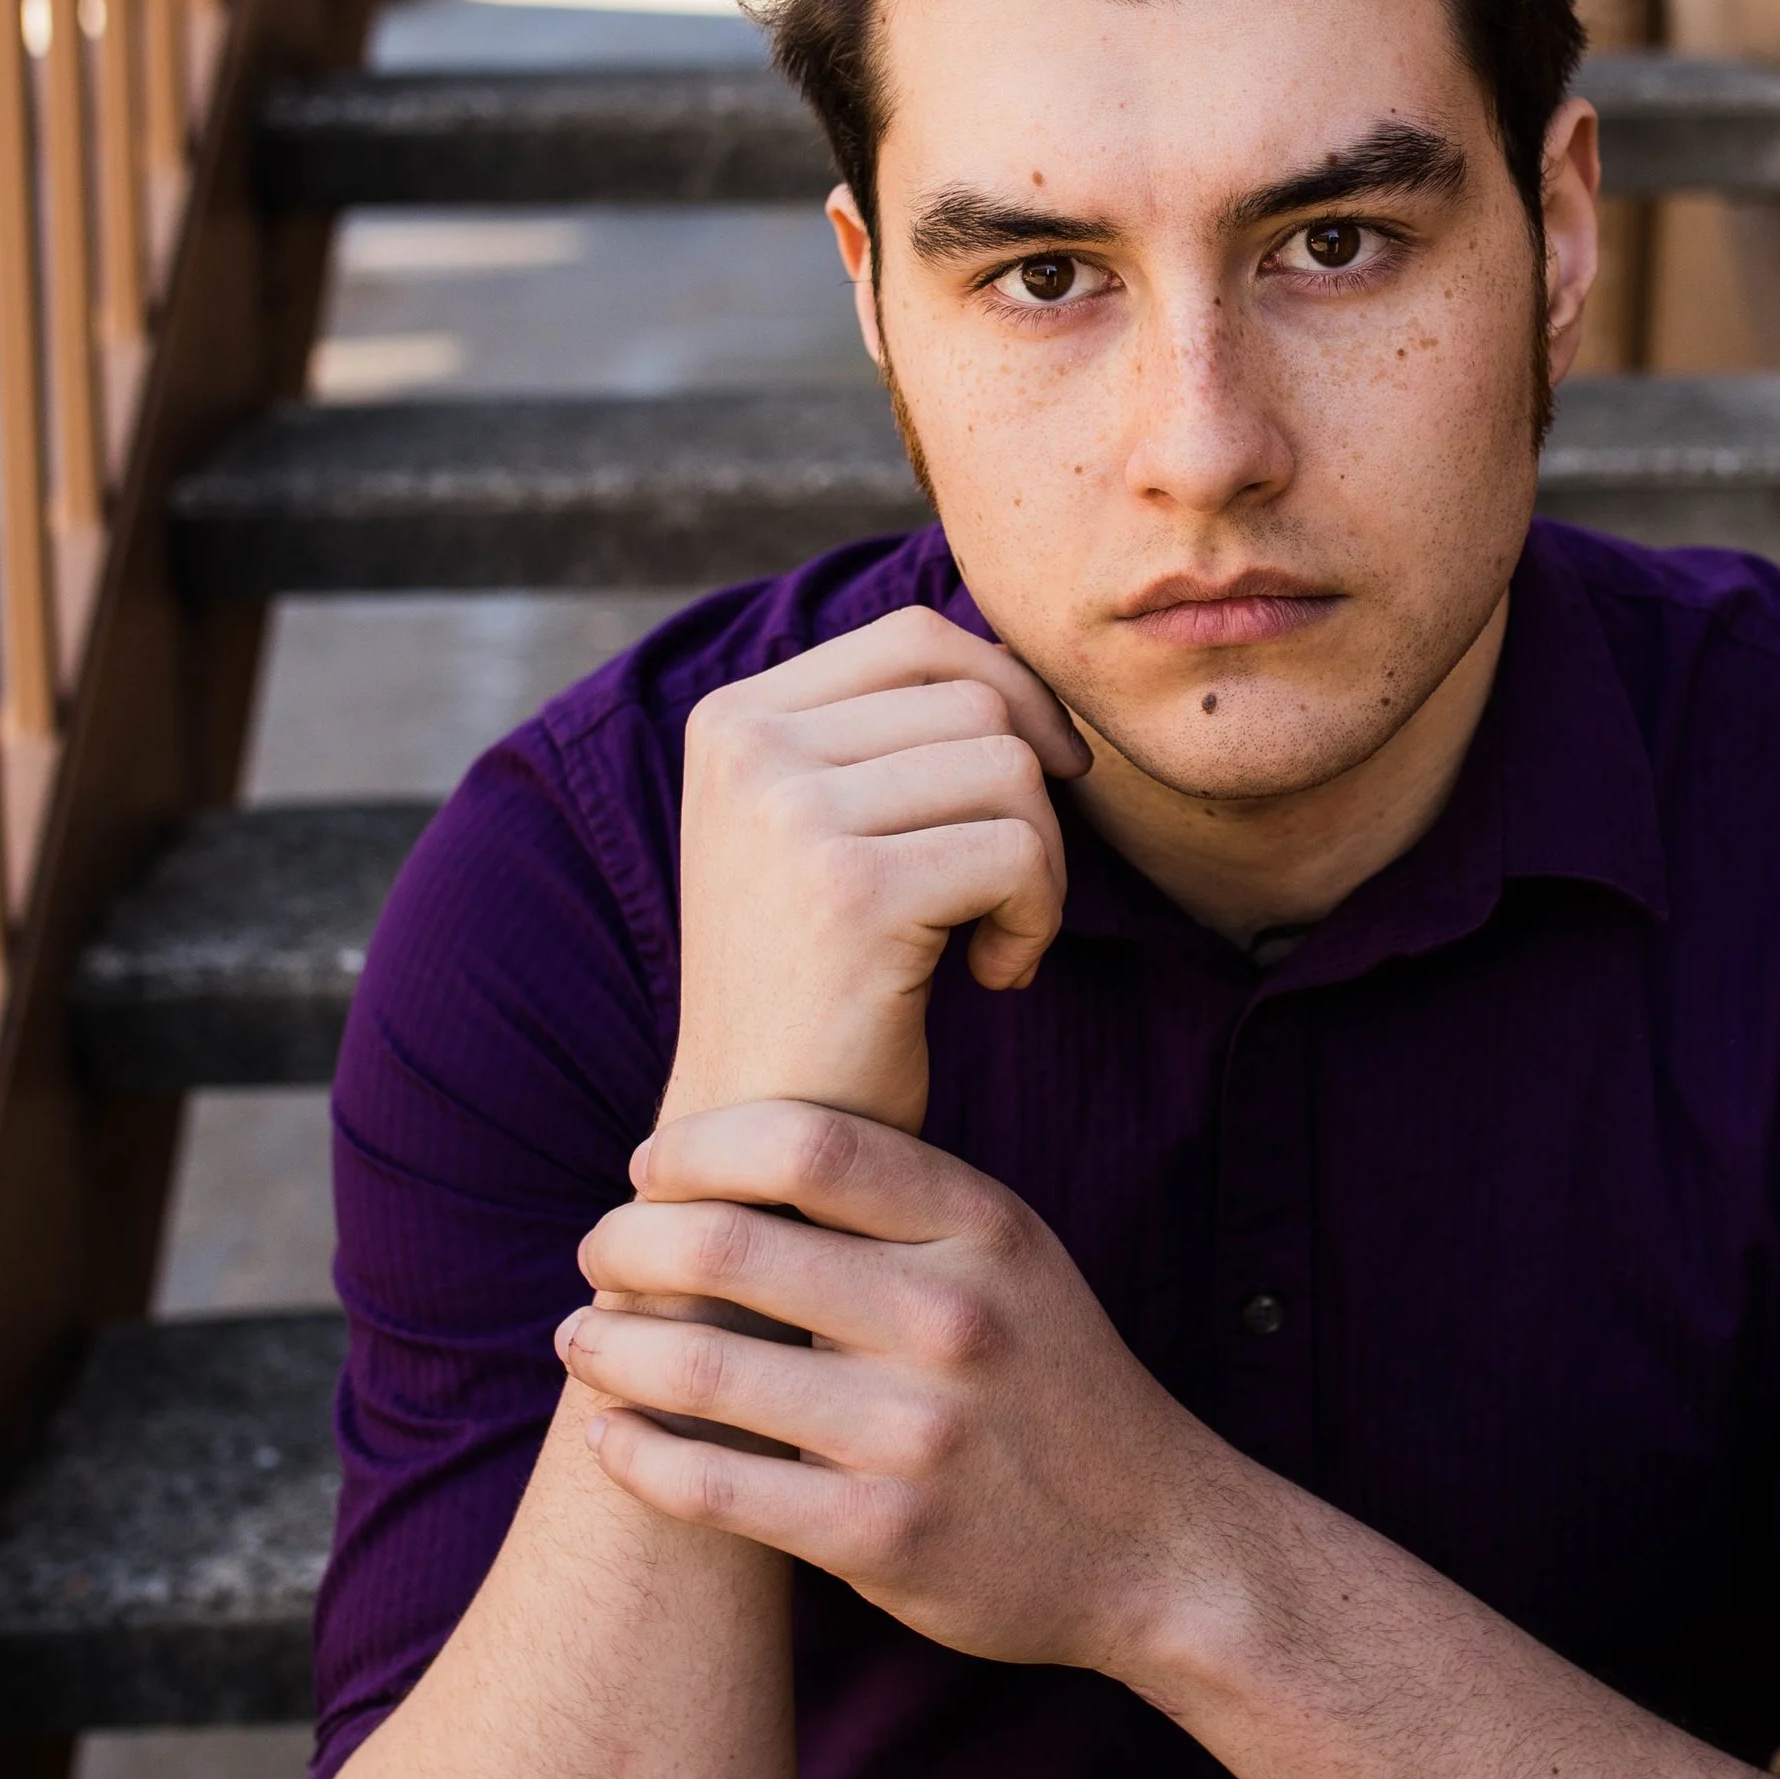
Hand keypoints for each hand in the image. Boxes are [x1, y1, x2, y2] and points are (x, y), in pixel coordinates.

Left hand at [558, 1100, 1253, 1672]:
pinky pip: (709, 1485)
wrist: (1156, 1545)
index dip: (697, 1145)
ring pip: (697, 1363)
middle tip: (597, 1255)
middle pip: (728, 1243)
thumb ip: (898, 1204)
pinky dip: (634, 1453)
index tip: (649, 1168)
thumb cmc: (1052, 1385)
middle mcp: (953, 1317)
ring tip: (583, 1339)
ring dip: (605, 1346)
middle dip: (624, 1242)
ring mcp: (917, 1432)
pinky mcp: (880, 1536)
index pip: (806, 1139)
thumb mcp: (1012, 1259)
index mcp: (985, 1228)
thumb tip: (730, 1150)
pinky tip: (611, 1437)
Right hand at [670, 606, 1090, 1132]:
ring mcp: (790, 813)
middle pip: (978, 700)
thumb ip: (883, 740)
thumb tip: (1023, 667)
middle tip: (1004, 897)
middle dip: (1029, 800)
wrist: (758, 1138)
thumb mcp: (816, 834)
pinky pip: (1020, 852)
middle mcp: (747, 746)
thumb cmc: (815, 988)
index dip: (1012, 696)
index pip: (917, 640)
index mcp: (732, 718)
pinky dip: (1037, 919)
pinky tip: (994, 977)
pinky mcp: (852, 890)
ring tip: (992, 939)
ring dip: (1039, 864)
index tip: (1046, 782)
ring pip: (1010, 769)